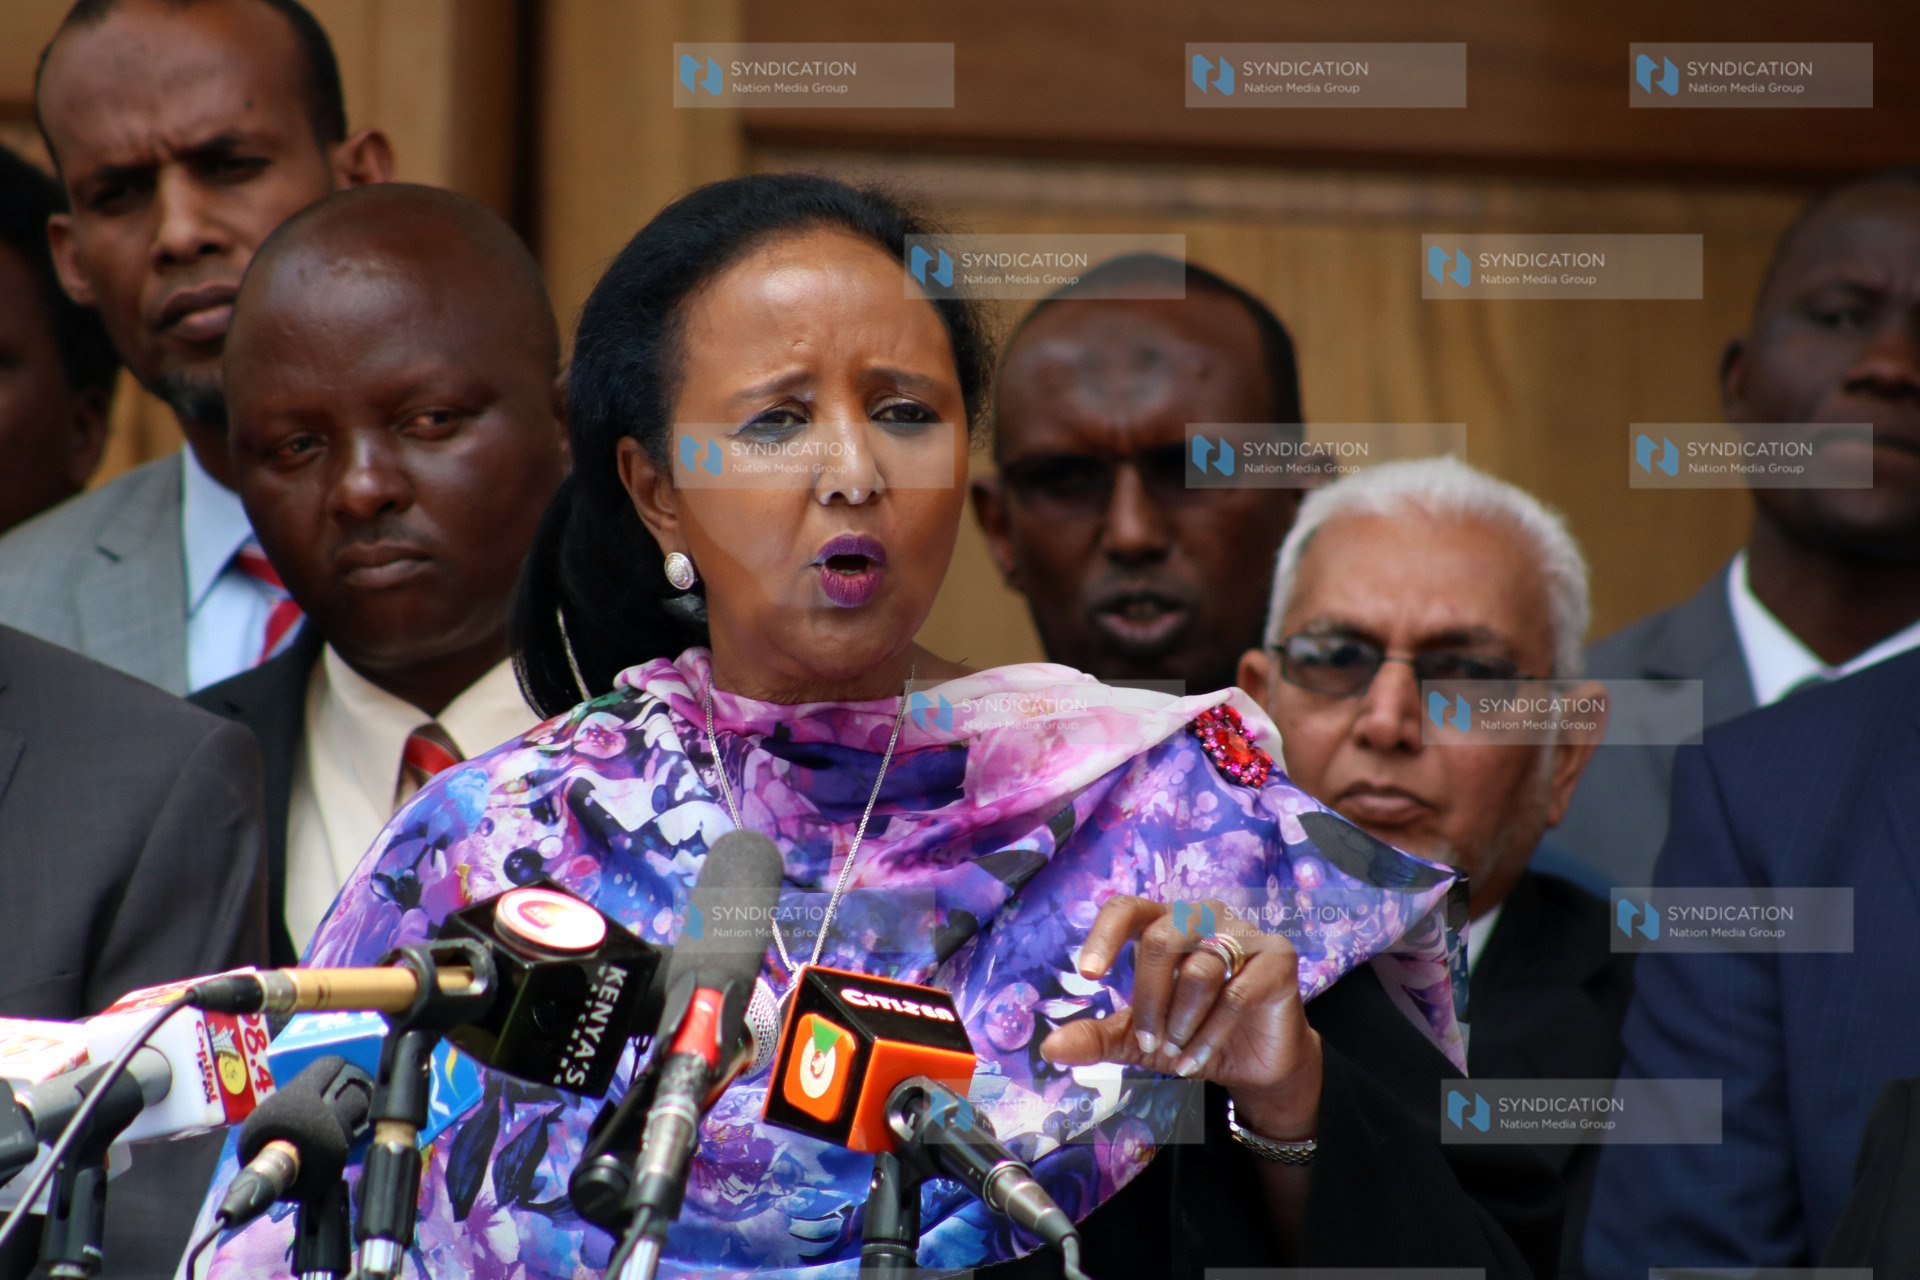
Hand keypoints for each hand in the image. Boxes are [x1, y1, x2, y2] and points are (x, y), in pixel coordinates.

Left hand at [1037, 895, 1321, 1140]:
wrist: (1254, 1064)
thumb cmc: (1192, 1034)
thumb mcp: (1138, 1039)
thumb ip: (1097, 1038)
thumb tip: (1049, 1049)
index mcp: (1165, 923)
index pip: (1127, 908)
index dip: (1105, 934)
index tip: (1088, 974)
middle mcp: (1204, 916)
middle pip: (1160, 939)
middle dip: (1148, 999)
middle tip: (1149, 1042)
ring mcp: (1244, 933)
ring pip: (1199, 970)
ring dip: (1181, 1022)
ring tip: (1176, 1054)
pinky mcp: (1277, 958)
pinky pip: (1235, 994)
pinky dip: (1209, 1035)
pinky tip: (1195, 1060)